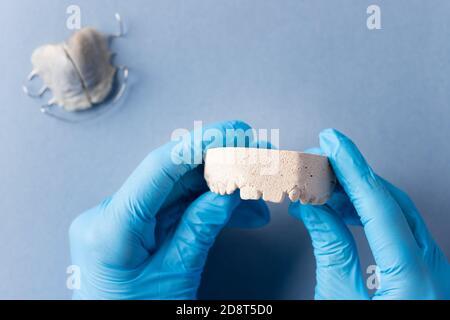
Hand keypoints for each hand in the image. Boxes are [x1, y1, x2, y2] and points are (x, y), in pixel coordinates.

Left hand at [69, 120, 269, 298]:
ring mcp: (120, 220)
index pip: (158, 169)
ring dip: (220, 190)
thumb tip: (229, 190)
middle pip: (172, 176)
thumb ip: (201, 229)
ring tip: (257, 196)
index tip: (236, 132)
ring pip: (177, 191)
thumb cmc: (136, 319)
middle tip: (257, 159)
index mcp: (110, 230)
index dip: (201, 144)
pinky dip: (205, 207)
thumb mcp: (175, 277)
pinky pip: (173, 208)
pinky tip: (237, 211)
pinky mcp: (133, 228)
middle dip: (220, 166)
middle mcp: (108, 216)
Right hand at [289, 129, 449, 298]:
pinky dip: (370, 212)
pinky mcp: (426, 270)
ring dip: (358, 193)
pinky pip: (399, 228)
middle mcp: (434, 265)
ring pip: (396, 211)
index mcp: (414, 276)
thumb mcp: (340, 301)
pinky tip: (345, 210)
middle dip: (351, 177)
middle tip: (317, 164)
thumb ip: (329, 249)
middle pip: (390, 201)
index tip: (332, 140)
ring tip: (322, 187)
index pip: (379, 203)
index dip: (352, 167)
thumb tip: (309, 208)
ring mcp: (435, 266)